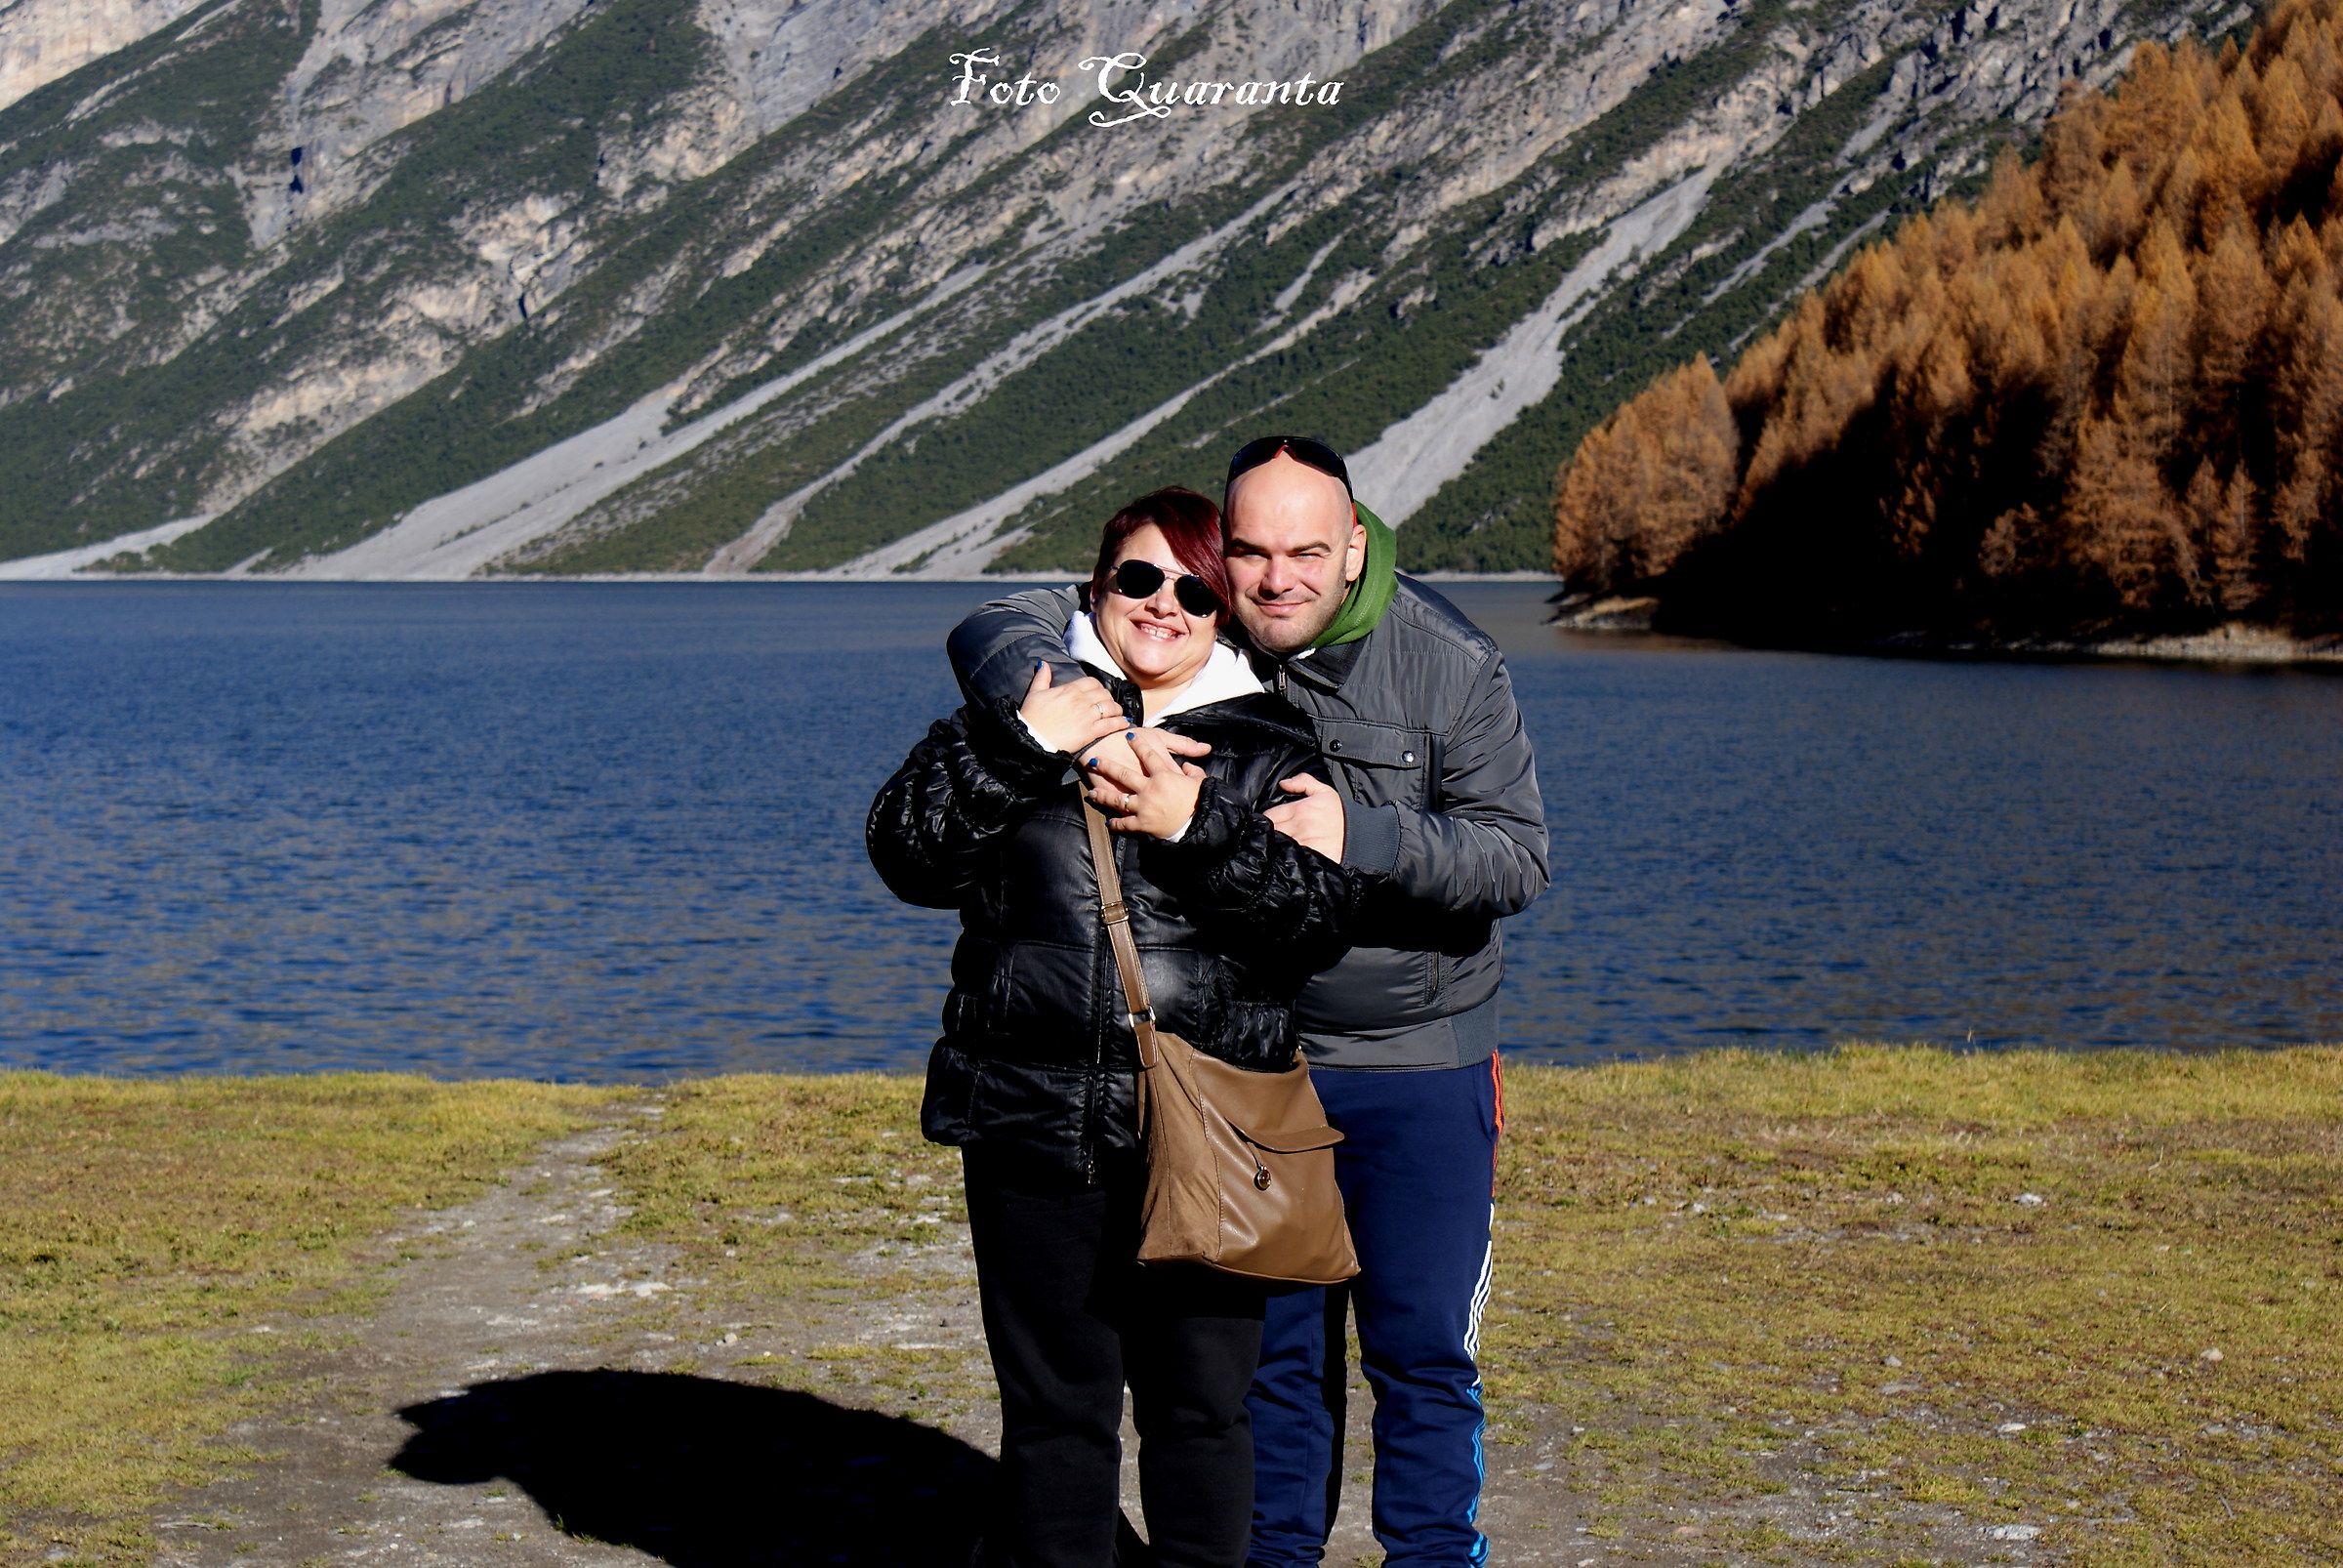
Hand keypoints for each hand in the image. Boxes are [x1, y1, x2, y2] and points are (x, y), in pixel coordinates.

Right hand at [1019, 663, 1129, 755]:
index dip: (1098, 687)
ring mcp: (1087, 716)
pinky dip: (1120, 722)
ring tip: (1118, 713)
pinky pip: (1110, 724)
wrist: (1031, 738)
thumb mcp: (1034, 693)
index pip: (1092, 682)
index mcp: (1069, 689)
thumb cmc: (1030, 717)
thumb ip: (1042, 677)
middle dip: (1108, 699)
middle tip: (1109, 705)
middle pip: (1104, 694)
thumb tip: (1042, 663)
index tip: (1098, 693)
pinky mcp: (1090, 732)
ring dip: (1117, 710)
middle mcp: (1081, 700)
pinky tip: (1124, 722)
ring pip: (1110, 707)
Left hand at [1092, 729, 1206, 838]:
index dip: (1139, 744)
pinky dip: (1116, 823)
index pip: (1148, 756)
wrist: (1198, 823)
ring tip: (1092, 794)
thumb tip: (1186, 764)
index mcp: (1163, 775)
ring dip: (1103, 796)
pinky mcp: (1141, 823)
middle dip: (1108, 766)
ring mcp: (1143, 806)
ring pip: (1118, 800)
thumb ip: (1192, 769)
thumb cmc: (1200, 800)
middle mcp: (1149, 788)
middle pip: (1124, 774)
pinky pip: (1125, 823)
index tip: (1129, 735)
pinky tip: (1108, 821)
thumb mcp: (1199, 780)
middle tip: (1096, 759)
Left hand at [1264, 774, 1344, 861]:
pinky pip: (1289, 858)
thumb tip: (1283, 783)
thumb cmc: (1340, 814)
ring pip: (1277, 845)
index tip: (1268, 823)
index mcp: (1300, 809)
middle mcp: (1299, 827)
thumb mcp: (1324, 792)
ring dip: (1275, 846)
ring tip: (1276, 846)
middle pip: (1271, 831)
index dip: (1265, 820)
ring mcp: (1303, 843)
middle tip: (1271, 835)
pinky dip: (1284, 858)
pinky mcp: (1309, 857)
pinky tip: (1286, 857)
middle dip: (1268, 833)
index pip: (1269, 816)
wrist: (1360, 835)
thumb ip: (1303, 782)